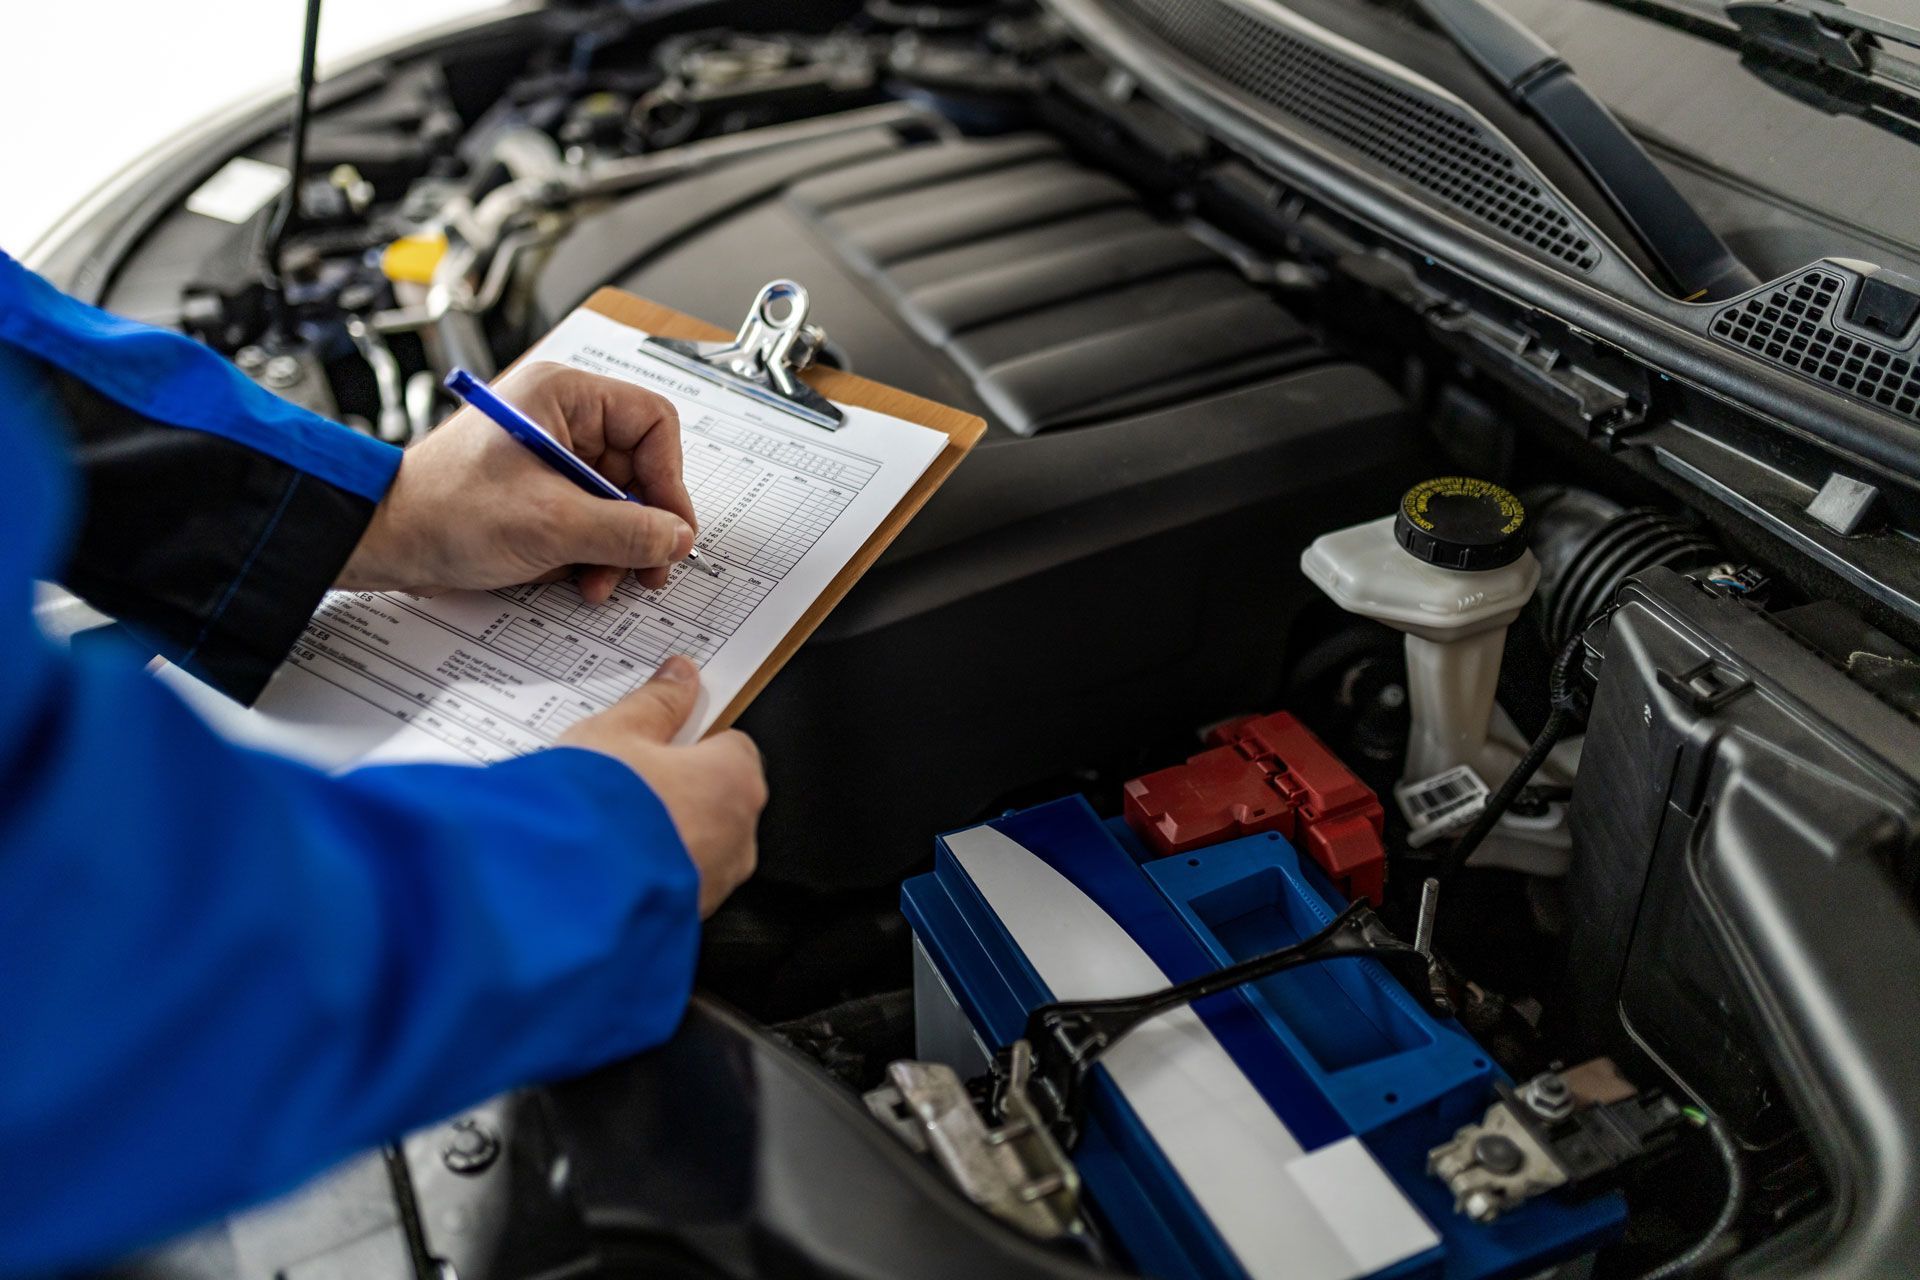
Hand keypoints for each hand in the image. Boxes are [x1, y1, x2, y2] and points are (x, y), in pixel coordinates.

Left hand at [340, 362, 697, 601]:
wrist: (386, 540)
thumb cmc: (446, 509)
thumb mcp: (553, 524)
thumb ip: (628, 532)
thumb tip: (678, 539)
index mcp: (564, 396)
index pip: (652, 422)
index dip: (668, 478)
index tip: (670, 527)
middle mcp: (562, 418)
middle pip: (638, 467)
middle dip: (641, 524)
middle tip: (648, 566)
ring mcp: (550, 456)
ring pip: (617, 500)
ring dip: (617, 547)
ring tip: (602, 581)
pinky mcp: (540, 491)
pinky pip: (590, 517)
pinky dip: (593, 551)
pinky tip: (581, 578)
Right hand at [557, 656, 764, 917]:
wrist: (567, 897)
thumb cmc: (599, 811)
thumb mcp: (617, 733)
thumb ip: (655, 703)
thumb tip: (680, 677)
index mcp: (734, 780)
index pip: (732, 745)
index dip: (692, 740)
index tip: (660, 740)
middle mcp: (739, 835)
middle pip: (715, 796)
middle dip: (676, 788)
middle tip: (625, 780)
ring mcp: (716, 881)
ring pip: (697, 843)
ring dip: (663, 833)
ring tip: (608, 824)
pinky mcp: (687, 916)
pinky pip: (674, 882)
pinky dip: (650, 871)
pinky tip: (609, 863)